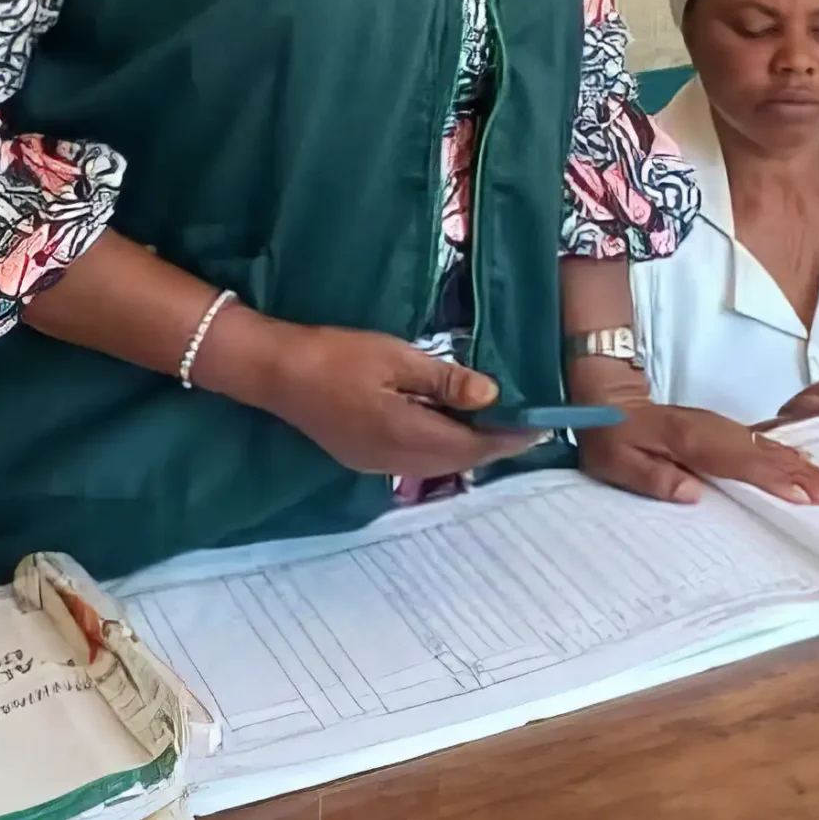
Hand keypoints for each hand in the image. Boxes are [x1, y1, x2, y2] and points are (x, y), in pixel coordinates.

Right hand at [242, 320, 543, 479]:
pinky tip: (448, 425)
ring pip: (437, 463)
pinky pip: (415, 459)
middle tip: (526, 424)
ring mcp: (375, 464)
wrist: (276, 372)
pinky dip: (441, 446)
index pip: (473, 446)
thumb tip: (491, 398)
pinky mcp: (362, 458)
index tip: (542, 428)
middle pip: (458, 460)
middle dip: (494, 445)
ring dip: (468, 446)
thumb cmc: (337, 356)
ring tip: (496, 424)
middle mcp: (394, 460)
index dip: (509, 439)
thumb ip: (445, 381)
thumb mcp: (397, 357)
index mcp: (407, 435)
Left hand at [580, 402, 818, 506]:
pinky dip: (786, 452)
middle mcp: (712, 429)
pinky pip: (760, 440)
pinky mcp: (721, 427)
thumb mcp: (615, 462)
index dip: (772, 477)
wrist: (607, 397)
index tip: (803, 495)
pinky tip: (805, 462)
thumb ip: (652, 478)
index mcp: (689, 440)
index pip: (737, 461)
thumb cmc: (610, 437)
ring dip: (801, 462)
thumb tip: (692, 494)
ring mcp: (719, 425)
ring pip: (767, 444)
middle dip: (801, 472)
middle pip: (763, 452)